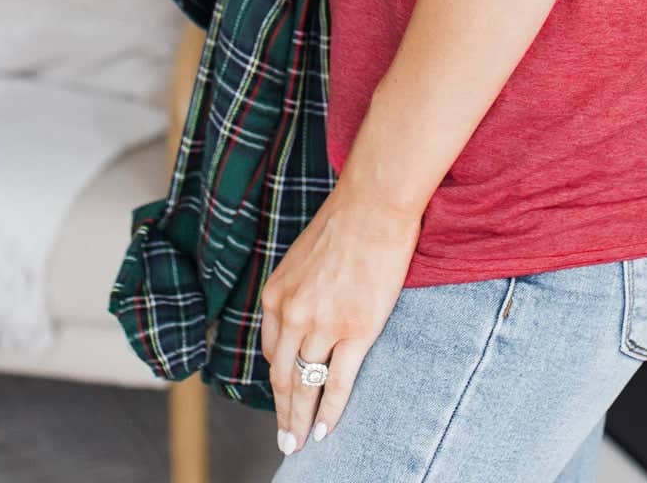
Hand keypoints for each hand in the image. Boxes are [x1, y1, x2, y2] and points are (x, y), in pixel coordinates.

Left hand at [260, 182, 422, 454]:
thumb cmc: (344, 222)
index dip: (279, 379)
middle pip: (282, 377)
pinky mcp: (355, 331)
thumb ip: (298, 291)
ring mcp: (323, 325)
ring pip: (306, 385)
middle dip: (283, 413)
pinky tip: (326, 430)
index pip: (272, 351)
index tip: (284, 396)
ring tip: (302, 442)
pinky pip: (337, 382)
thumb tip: (304, 317)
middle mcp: (293, 314)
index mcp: (276, 295)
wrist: (374, 204)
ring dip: (302, 420)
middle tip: (285, 441)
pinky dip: (330, 411)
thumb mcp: (303, 257)